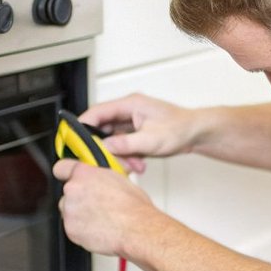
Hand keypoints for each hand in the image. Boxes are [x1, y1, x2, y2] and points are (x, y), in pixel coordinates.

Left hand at [52, 159, 157, 256]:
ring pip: (69, 211)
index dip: (66, 173)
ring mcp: (69, 210)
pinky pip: (72, 228)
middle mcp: (72, 189)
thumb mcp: (119, 179)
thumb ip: (100, 176)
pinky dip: (82, 230)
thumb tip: (99, 178)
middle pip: (67, 192)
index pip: (61, 168)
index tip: (69, 178)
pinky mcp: (70, 229)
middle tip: (96, 204)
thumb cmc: (133, 207)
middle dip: (78, 198)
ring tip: (100, 218)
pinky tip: (99, 229)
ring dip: (79, 214)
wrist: (137, 230)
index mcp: (83, 173)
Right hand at [78, 93, 199, 173]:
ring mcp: (131, 122)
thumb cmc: (180, 129)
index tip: (74, 139)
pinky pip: (122, 145)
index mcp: (130, 104)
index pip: (98, 112)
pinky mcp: (135, 133)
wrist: (197, 134)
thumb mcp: (152, 140)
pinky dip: (127, 156)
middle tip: (107, 161)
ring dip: (119, 155)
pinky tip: (138, 164)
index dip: (83, 125)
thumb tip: (105, 146)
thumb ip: (126, 143)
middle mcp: (128, 111)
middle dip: (104, 147)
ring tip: (133, 165)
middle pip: (102, 128)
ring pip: (112, 139)